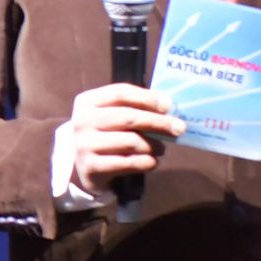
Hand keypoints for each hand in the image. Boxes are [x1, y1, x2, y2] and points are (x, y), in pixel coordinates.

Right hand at [67, 83, 181, 193]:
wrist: (83, 165)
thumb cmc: (105, 133)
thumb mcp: (111, 114)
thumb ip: (134, 107)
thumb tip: (168, 107)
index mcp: (87, 102)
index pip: (120, 93)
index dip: (147, 97)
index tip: (168, 104)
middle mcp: (82, 122)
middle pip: (128, 117)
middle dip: (158, 122)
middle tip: (179, 127)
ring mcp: (85, 145)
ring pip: (131, 142)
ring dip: (154, 145)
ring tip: (161, 148)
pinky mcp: (91, 167)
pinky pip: (130, 163)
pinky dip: (147, 162)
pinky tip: (152, 161)